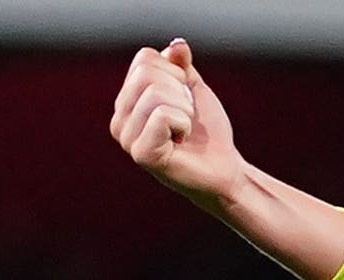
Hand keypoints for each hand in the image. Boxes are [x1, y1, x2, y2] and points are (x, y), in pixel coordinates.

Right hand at [111, 40, 247, 206]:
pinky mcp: (141, 154)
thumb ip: (181, 65)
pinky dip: (183, 124)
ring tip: (184, 130)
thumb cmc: (206, 132)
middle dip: (180, 90)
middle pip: (147, 73)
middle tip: (187, 116)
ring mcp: (126, 138)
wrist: (224, 169)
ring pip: (155, 93)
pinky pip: (162, 115)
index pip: (145, 59)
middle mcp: (119, 119)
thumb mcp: (194, 89)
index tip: (185, 98)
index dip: (176, 73)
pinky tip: (181, 141)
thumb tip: (178, 44)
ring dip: (183, 109)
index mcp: (127, 100)